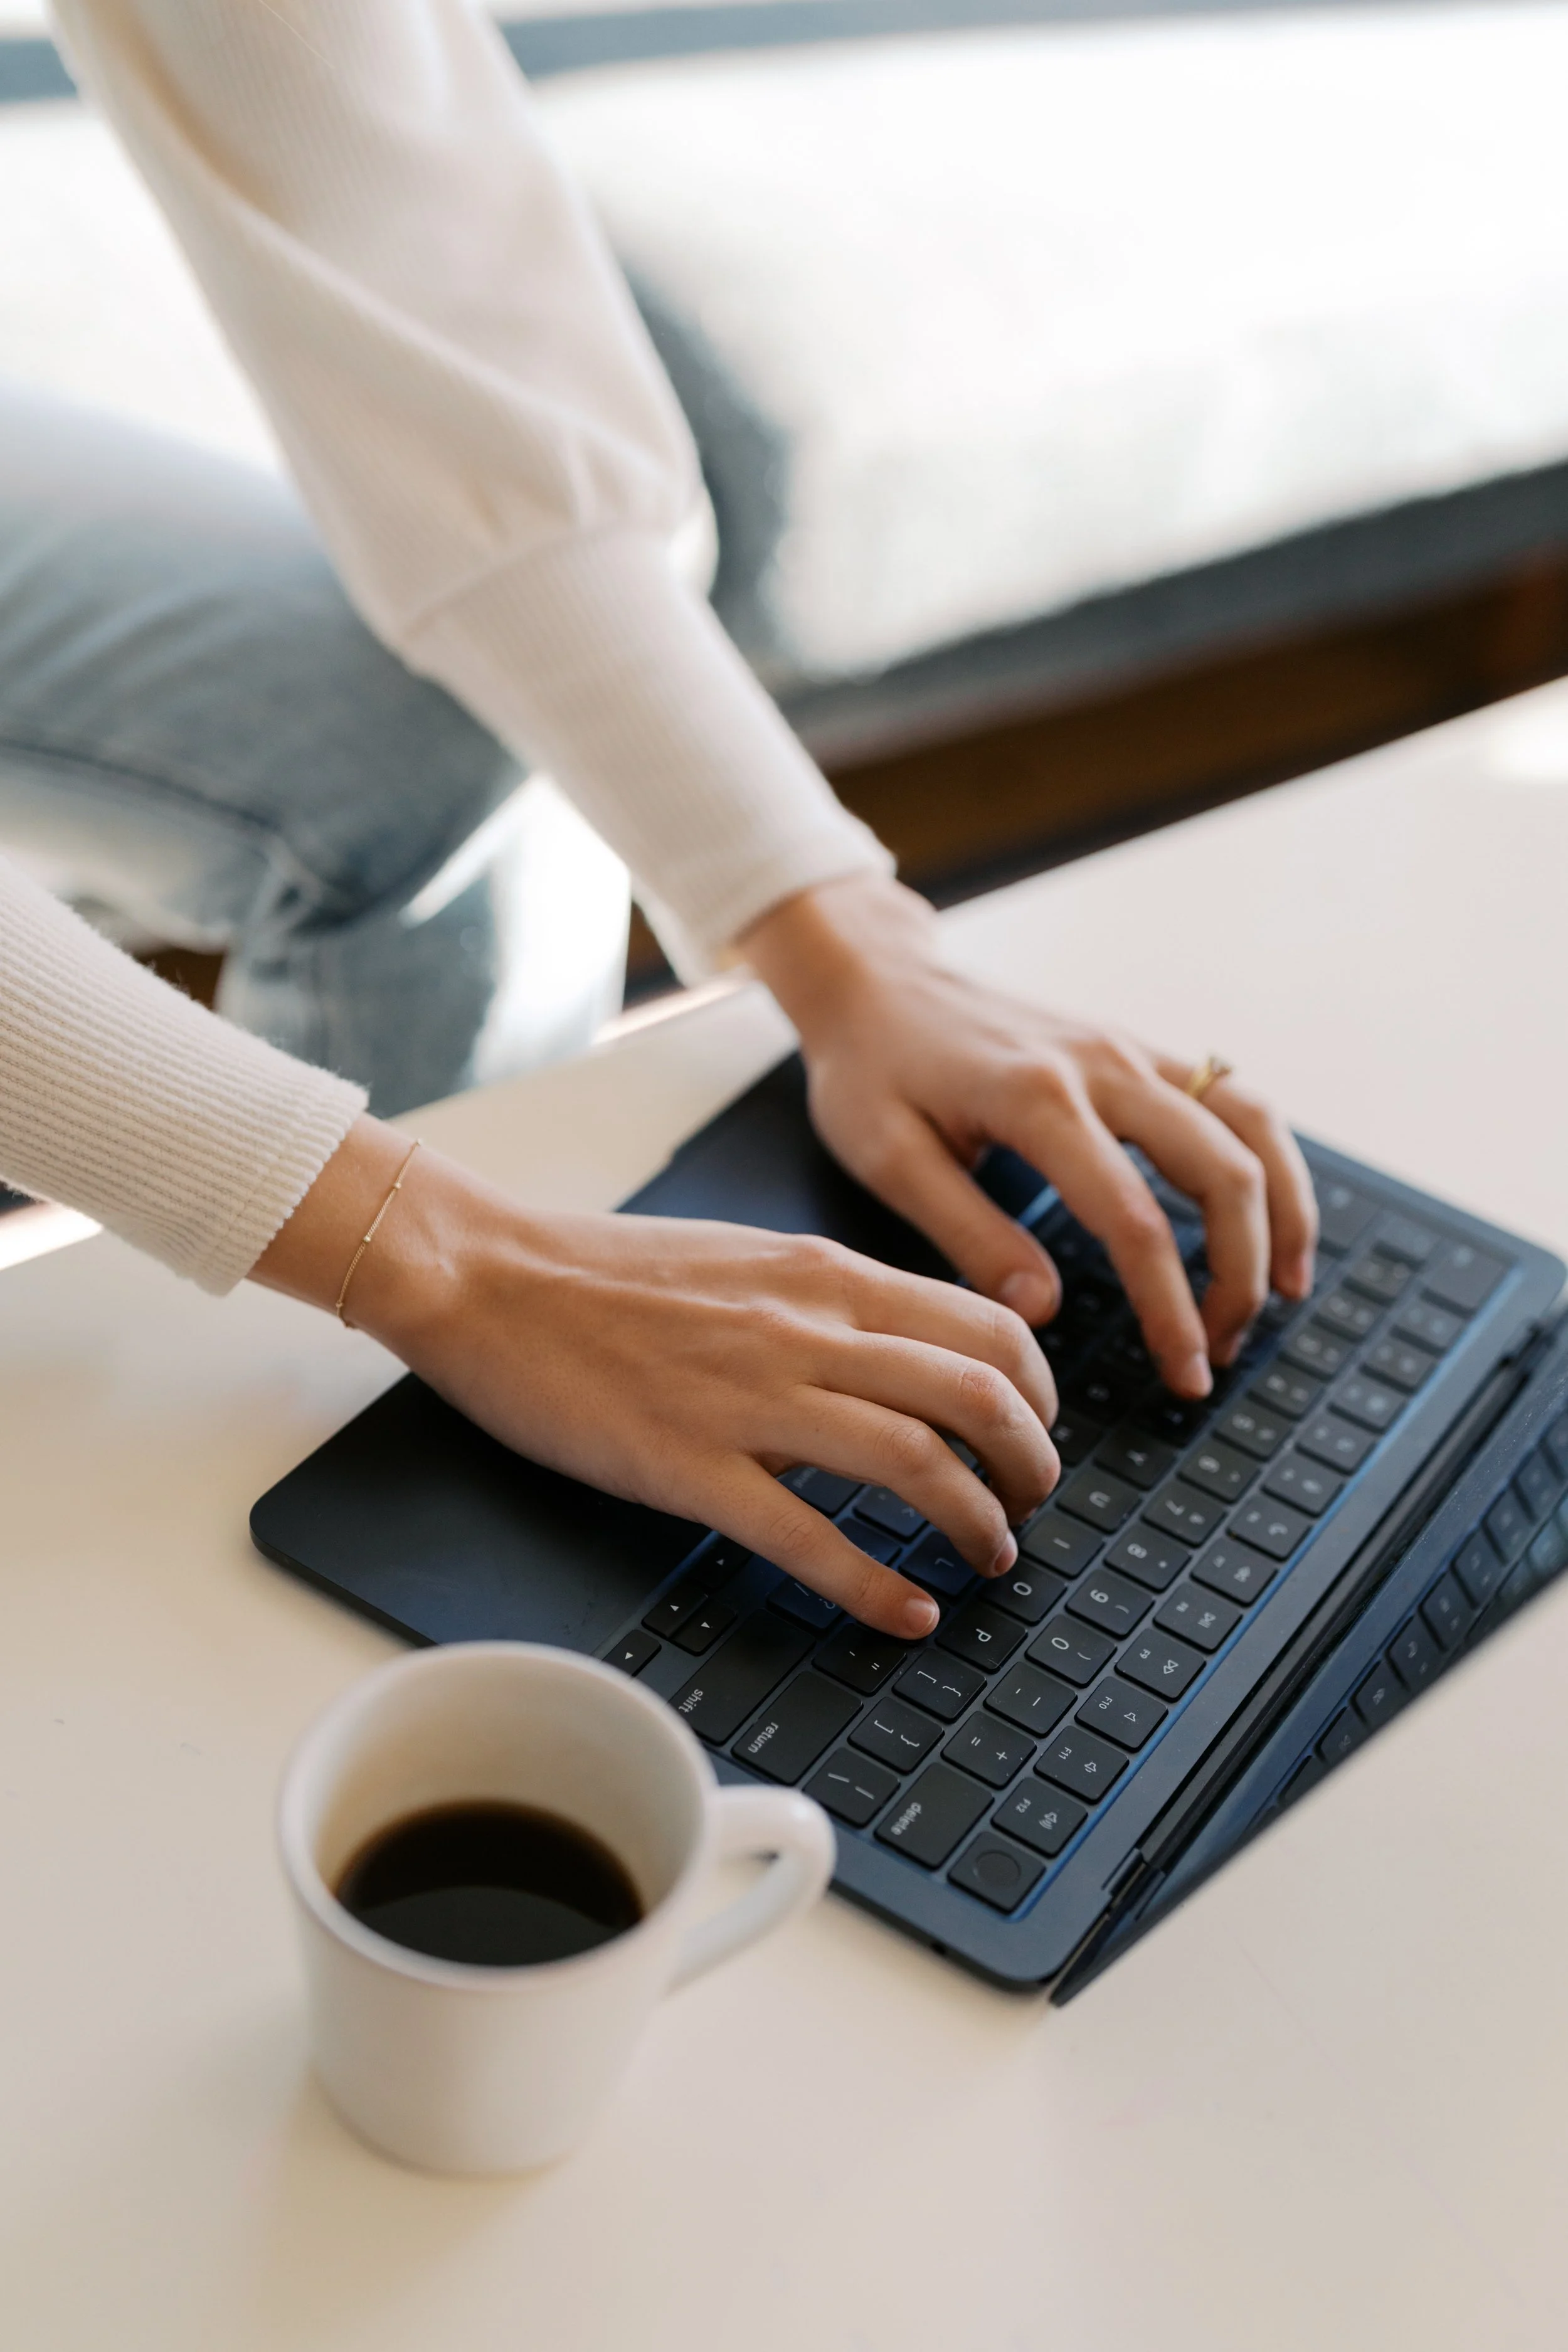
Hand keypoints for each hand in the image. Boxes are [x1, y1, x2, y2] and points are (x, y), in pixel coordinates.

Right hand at [251, 1119, 1059, 1635]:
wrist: (486, 1274)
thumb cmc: (602, 1272)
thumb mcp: (746, 1259)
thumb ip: (828, 1303)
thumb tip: (899, 1353)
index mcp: (824, 1276)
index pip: (987, 1325)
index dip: (1038, 1391)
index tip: (1037, 1430)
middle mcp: (807, 1331)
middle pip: (979, 1395)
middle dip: (1031, 1463)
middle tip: (1029, 1504)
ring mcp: (751, 1401)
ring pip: (917, 1462)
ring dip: (976, 1522)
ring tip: (988, 1556)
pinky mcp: (689, 1466)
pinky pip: (811, 1537)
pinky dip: (876, 1586)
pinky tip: (908, 1614)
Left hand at [741, 873, 1317, 1398]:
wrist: (876, 981)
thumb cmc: (869, 1071)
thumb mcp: (888, 1159)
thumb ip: (968, 1234)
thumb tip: (1042, 1311)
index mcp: (1037, 1098)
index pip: (1135, 1220)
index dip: (1171, 1306)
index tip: (1184, 1372)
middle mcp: (1102, 1064)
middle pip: (1223, 1170)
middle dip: (1240, 1273)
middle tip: (1217, 1353)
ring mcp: (1130, 1050)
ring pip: (1252, 1125)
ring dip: (1281, 1213)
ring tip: (1279, 1295)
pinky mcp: (1138, 1051)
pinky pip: (1235, 1099)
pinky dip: (1268, 1164)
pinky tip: (1267, 1223)